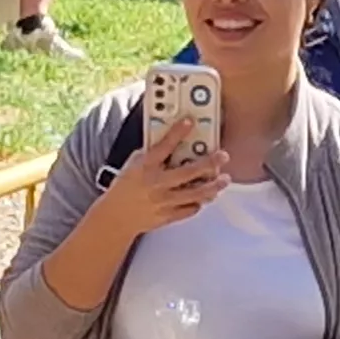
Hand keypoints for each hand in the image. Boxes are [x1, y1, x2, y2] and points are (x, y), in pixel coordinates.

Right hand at [94, 132, 226, 235]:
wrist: (115, 217)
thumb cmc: (125, 187)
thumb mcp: (134, 164)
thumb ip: (153, 154)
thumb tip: (174, 140)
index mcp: (144, 167)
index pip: (162, 146)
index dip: (177, 132)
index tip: (190, 121)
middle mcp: (155, 183)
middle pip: (188, 172)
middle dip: (209, 163)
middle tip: (223, 155)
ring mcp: (163, 201)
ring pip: (195, 194)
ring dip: (213, 186)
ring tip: (224, 179)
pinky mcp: (168, 216)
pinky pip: (190, 209)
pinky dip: (200, 202)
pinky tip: (206, 196)